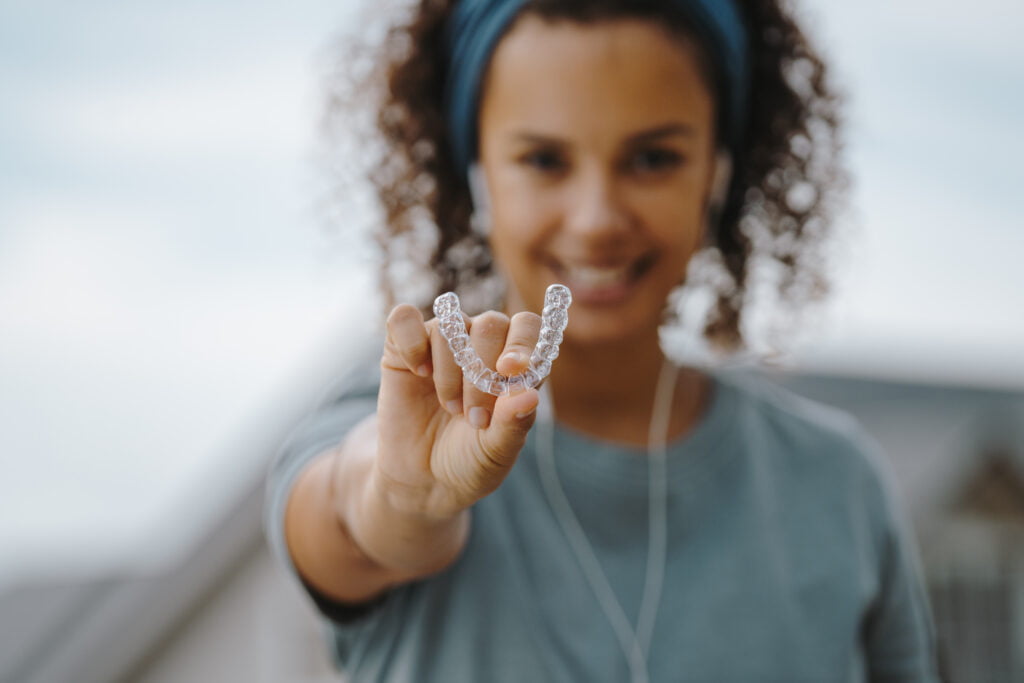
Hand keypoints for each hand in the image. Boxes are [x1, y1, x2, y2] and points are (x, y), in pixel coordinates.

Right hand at [374, 304, 541, 518]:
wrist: (423, 479)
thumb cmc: (469, 460)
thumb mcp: (496, 451)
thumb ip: (513, 423)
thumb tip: (529, 394)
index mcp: (514, 363)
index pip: (527, 326)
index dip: (522, 342)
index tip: (510, 370)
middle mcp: (481, 344)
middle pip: (490, 324)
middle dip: (483, 373)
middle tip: (476, 417)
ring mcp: (442, 343)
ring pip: (451, 326)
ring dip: (450, 373)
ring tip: (451, 409)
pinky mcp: (403, 347)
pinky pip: (405, 319)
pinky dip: (412, 343)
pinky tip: (419, 373)